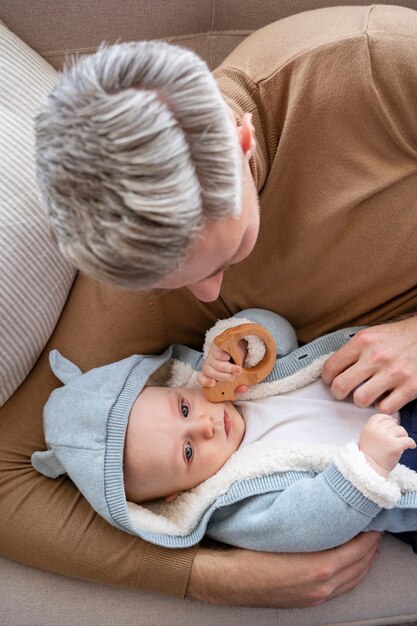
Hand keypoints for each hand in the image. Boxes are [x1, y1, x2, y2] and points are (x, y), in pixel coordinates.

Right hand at [187, 532, 380, 606]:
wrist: (229, 578)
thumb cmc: (251, 551)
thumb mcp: (283, 531)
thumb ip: (310, 524)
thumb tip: (328, 508)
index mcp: (319, 568)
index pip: (359, 548)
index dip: (368, 530)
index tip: (370, 513)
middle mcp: (323, 586)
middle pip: (361, 563)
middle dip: (370, 542)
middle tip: (371, 522)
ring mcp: (317, 596)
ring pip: (354, 578)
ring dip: (364, 559)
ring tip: (365, 539)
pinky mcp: (309, 600)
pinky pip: (343, 587)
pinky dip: (353, 572)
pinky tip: (350, 560)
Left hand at [197, 340, 247, 393]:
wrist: (236, 350)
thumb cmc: (233, 368)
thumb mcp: (235, 377)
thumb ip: (238, 385)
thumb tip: (243, 389)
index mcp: (208, 375)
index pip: (201, 378)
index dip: (205, 381)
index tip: (213, 383)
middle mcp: (207, 366)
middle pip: (211, 372)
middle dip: (223, 377)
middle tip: (233, 378)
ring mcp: (211, 357)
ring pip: (216, 364)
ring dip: (228, 368)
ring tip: (238, 370)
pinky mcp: (215, 348)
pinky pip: (218, 353)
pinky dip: (223, 356)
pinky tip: (229, 358)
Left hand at [322, 317, 416, 412]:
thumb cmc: (397, 338)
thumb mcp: (371, 335)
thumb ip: (353, 350)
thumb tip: (333, 369)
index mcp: (363, 341)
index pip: (331, 366)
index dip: (327, 378)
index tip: (331, 381)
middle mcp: (376, 357)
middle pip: (341, 386)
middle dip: (337, 393)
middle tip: (342, 393)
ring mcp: (394, 373)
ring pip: (361, 400)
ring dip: (360, 400)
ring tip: (366, 395)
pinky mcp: (410, 387)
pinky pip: (384, 408)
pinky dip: (382, 406)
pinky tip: (384, 398)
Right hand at [359, 413, 415, 476]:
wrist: (370, 470)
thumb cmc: (369, 455)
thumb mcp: (366, 437)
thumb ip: (375, 428)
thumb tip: (392, 421)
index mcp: (368, 427)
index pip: (381, 416)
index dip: (388, 419)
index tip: (392, 424)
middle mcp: (377, 430)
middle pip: (392, 423)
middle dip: (396, 429)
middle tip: (397, 437)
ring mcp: (386, 437)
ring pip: (401, 430)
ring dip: (403, 436)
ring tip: (401, 443)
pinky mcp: (395, 446)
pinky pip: (408, 440)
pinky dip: (411, 443)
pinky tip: (411, 446)